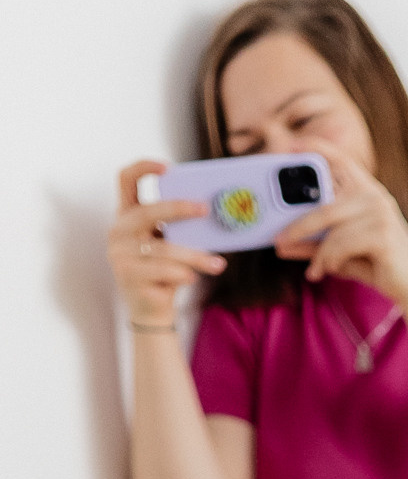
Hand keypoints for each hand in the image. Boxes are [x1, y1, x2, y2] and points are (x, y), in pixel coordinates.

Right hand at [108, 160, 221, 327]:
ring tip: (218, 264)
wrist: (152, 312)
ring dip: (194, 255)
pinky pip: (161, 270)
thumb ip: (176, 227)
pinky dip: (182, 273)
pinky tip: (194, 278)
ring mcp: (119, 254)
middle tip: (205, 209)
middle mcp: (118, 231)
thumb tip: (208, 210)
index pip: (125, 180)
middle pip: (147, 211)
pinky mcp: (128, 275)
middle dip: (178, 208)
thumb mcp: (169, 244)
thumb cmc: (165, 273)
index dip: (143, 168)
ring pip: (162, 248)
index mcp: (127, 216)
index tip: (168, 167)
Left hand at [271, 154, 407, 303]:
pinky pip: (341, 245)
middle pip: (324, 207)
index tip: (292, 144)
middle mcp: (376, 198)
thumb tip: (282, 246)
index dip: (318, 148)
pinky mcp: (382, 235)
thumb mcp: (343, 253)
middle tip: (278, 241)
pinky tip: (328, 271)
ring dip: (319, 254)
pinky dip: (329, 261)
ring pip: (331, 231)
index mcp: (370, 193)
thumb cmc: (381, 267)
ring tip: (315, 270)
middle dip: (298, 226)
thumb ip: (316, 245)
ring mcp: (381, 214)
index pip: (342, 161)